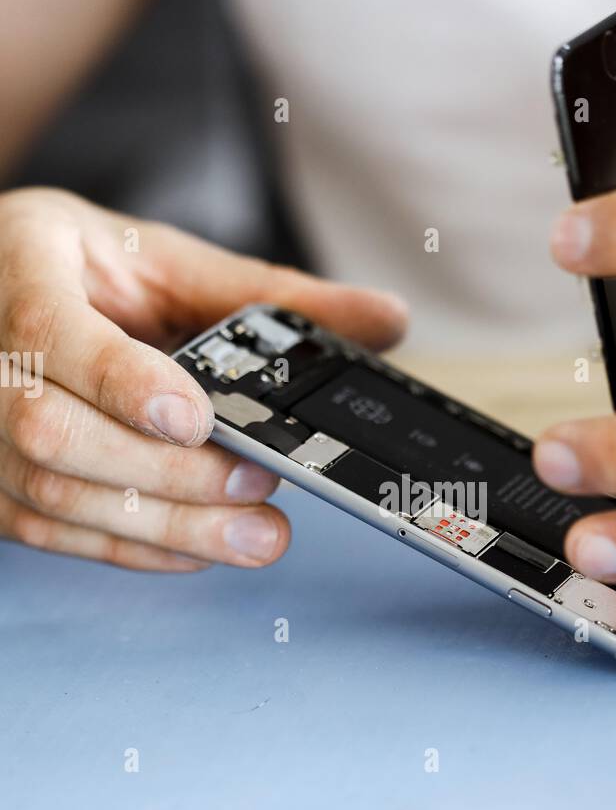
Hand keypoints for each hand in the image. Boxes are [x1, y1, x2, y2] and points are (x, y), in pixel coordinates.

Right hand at [0, 188, 406, 570]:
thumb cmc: (82, 269)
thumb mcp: (167, 258)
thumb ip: (268, 293)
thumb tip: (385, 318)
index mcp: (21, 273)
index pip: (48, 332)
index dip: (122, 382)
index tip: (197, 417)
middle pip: (55, 433)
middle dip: (168, 472)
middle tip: (258, 485)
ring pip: (54, 495)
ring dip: (163, 525)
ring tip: (256, 537)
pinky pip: (51, 532)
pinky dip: (132, 548)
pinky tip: (200, 550)